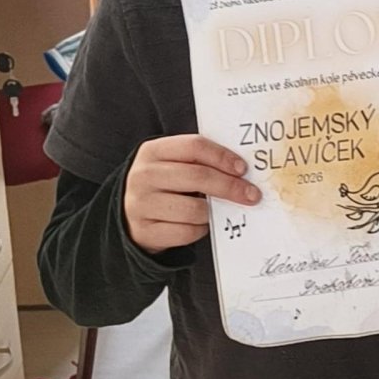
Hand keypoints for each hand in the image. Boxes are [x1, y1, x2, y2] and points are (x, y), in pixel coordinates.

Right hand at [123, 135, 259, 253]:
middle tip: (251, 195)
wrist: (128, 217)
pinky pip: (187, 232)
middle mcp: (144, 176)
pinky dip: (199, 230)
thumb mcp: (170, 165)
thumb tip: (240, 171)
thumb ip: (197, 161)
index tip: (243, 169)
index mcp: (152, 151)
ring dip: (212, 212)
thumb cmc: (161, 187)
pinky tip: (196, 224)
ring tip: (211, 210)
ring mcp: (141, 204)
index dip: (222, 157)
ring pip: (195, 209)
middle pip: (198, 177)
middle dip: (230, 187)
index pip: (194, 146)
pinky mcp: (145, 231)